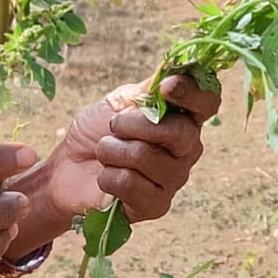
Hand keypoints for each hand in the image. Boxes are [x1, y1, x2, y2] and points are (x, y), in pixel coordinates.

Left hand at [40, 72, 220, 222]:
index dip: (193, 92)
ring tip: (104, 152)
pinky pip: (131, 183)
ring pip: (146, 156)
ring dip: (112, 150)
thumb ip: (149, 89)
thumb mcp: (120, 101)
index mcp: (183, 118)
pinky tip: (106, 177)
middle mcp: (187, 150)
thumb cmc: (97, 132)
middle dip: (134, 124)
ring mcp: (174, 179)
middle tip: (113, 125)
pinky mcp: (157, 205)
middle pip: (179, 132)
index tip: (167, 87)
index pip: (208, 103)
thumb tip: (173, 72)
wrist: (69, 168)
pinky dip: (108, 176)